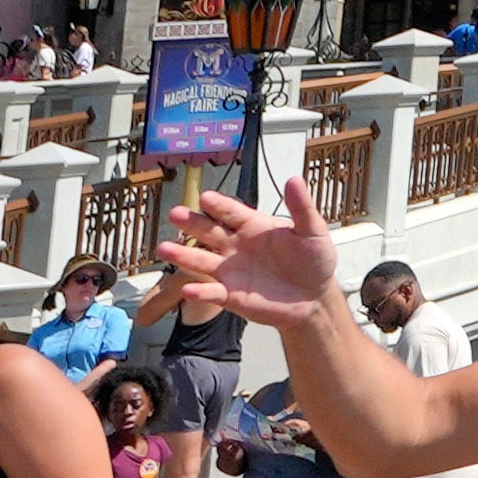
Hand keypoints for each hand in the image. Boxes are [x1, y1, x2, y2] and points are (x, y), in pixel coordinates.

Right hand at [153, 201, 326, 330]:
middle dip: (192, 223)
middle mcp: (237, 247)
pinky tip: (188, 288)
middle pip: (210, 231)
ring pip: (201, 260)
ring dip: (183, 255)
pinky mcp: (230, 295)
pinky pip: (211, 292)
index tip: (204, 197)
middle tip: (175, 214)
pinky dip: (199, 290)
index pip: (232, 212)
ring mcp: (231, 271)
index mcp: (255, 227)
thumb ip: (302, 208)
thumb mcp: (313, 231)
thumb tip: (294, 180)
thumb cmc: (314, 260)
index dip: (219, 205)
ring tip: (163, 248)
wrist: (313, 297)